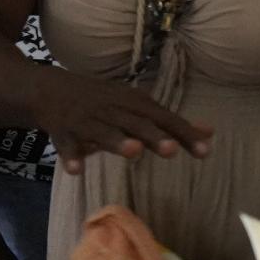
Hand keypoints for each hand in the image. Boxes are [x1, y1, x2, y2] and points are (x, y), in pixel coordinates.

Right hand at [31, 70, 214, 174]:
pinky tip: (76, 170)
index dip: (184, 134)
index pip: (164, 119)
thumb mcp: (138, 108)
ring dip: (117, 141)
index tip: (205, 151)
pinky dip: (71, 156)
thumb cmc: (104, 103)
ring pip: (104, 131)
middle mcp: (114, 110)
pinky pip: (66, 144)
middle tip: (172, 150)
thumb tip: (210, 132)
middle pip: (137, 123)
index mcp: (134, 104)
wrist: (50, 89)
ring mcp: (87, 120)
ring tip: (133, 152)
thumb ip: (171, 124)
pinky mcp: (62, 131)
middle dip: (154, 135)